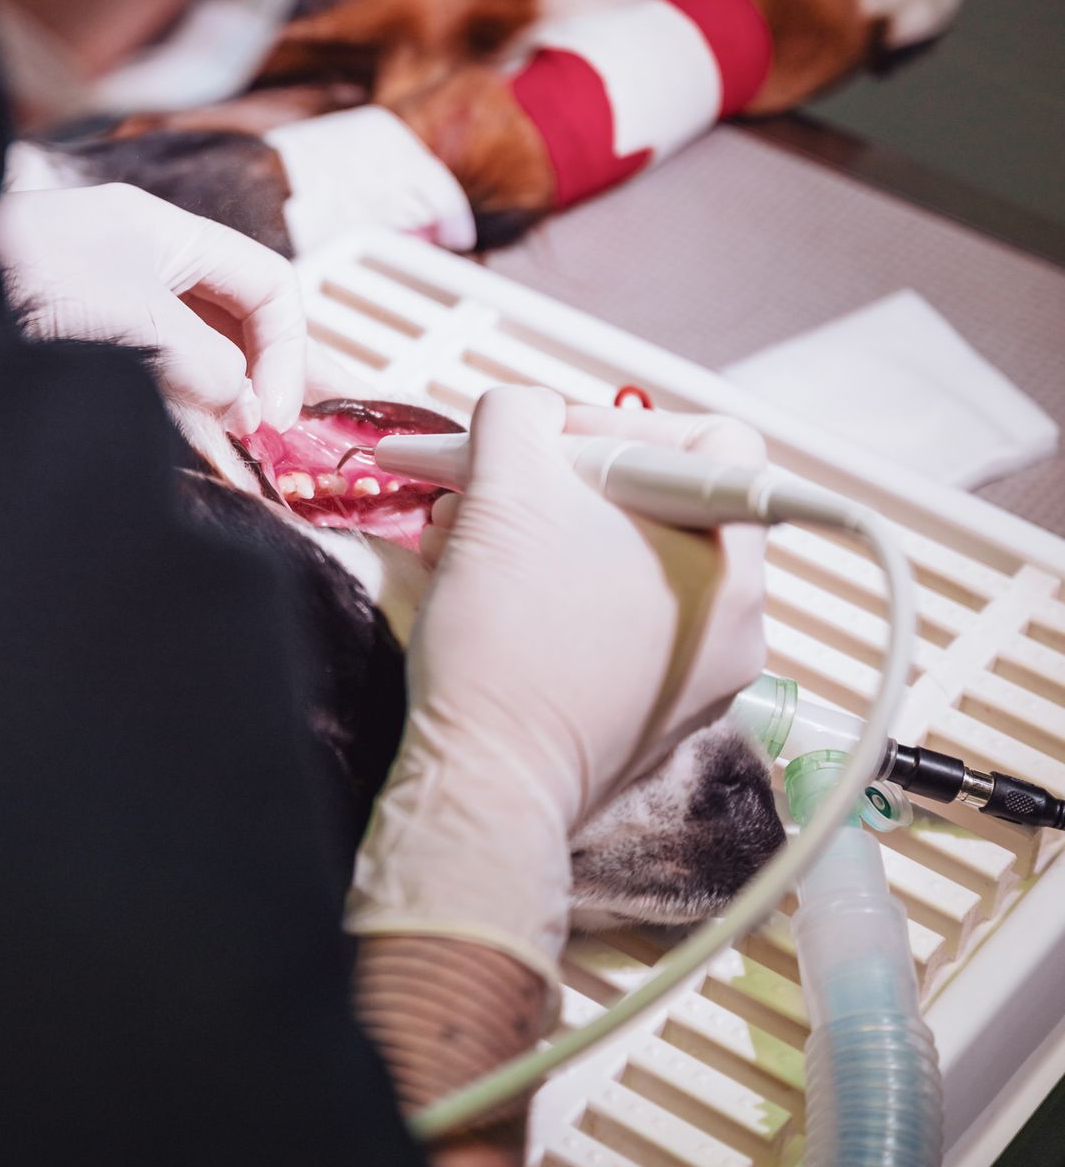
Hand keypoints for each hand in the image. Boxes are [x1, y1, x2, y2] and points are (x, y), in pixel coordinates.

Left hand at [0, 184, 305, 432]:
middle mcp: (141, 261)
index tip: (271, 414)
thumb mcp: (133, 320)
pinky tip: (197, 442)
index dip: (285, 348)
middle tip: (303, 427)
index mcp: (165, 232)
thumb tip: (244, 408)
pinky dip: (177, 406)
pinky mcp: (71, 342)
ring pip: (192, 349)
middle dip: (271, 370)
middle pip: (234, 316)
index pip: (264, 283)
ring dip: (224, 396)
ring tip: (256, 446)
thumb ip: (202, 364)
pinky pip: (148, 373)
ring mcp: (105, 301)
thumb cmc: (25, 279)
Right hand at [347, 386, 767, 982]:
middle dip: (552, 483)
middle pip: (652, 505)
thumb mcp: (504, 492)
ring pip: (619, 564)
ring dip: (538, 535)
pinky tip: (483, 595)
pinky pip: (607, 623)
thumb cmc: (507, 641)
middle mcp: (736, 619)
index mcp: (730, 558)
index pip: (706, 442)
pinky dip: (549, 594)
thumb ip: (519, 420)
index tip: (538, 442)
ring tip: (460, 540)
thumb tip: (526, 413)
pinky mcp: (648, 714)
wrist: (486, 784)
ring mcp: (695, 674)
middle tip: (480, 487)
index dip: (615, 423)